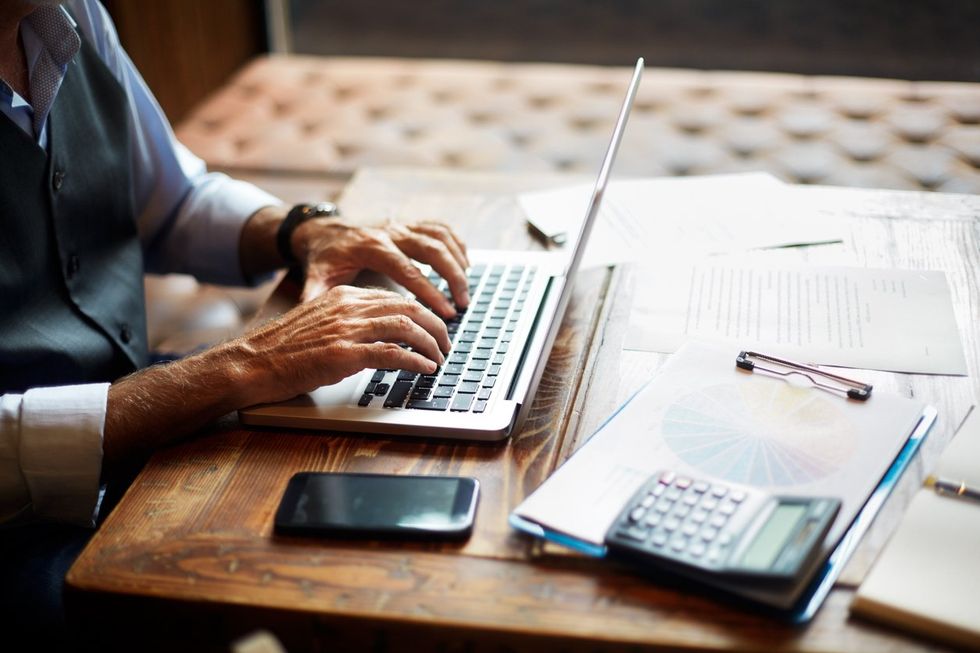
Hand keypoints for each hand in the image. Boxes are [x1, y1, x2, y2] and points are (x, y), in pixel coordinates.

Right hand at [104, 284, 448, 467]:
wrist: (250, 362)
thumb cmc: (281, 350)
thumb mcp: (320, 325)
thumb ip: (349, 322)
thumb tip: (380, 335)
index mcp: (344, 297)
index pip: (396, 297)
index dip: (422, 312)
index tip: (434, 327)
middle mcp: (349, 307)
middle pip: (409, 307)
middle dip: (435, 325)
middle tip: (447, 343)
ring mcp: (347, 329)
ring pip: (406, 327)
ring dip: (431, 343)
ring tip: (441, 358)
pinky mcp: (345, 354)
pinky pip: (392, 353)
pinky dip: (415, 361)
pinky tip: (425, 369)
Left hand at [291, 218, 469, 317]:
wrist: (323, 230)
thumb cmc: (323, 258)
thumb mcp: (317, 277)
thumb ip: (318, 297)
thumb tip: (314, 318)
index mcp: (370, 246)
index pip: (407, 269)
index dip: (429, 291)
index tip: (445, 312)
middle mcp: (390, 231)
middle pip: (432, 249)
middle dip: (452, 276)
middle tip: (463, 304)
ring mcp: (402, 225)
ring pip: (440, 237)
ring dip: (458, 262)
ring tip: (466, 290)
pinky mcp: (409, 224)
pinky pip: (440, 229)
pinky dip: (456, 244)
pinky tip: (466, 265)